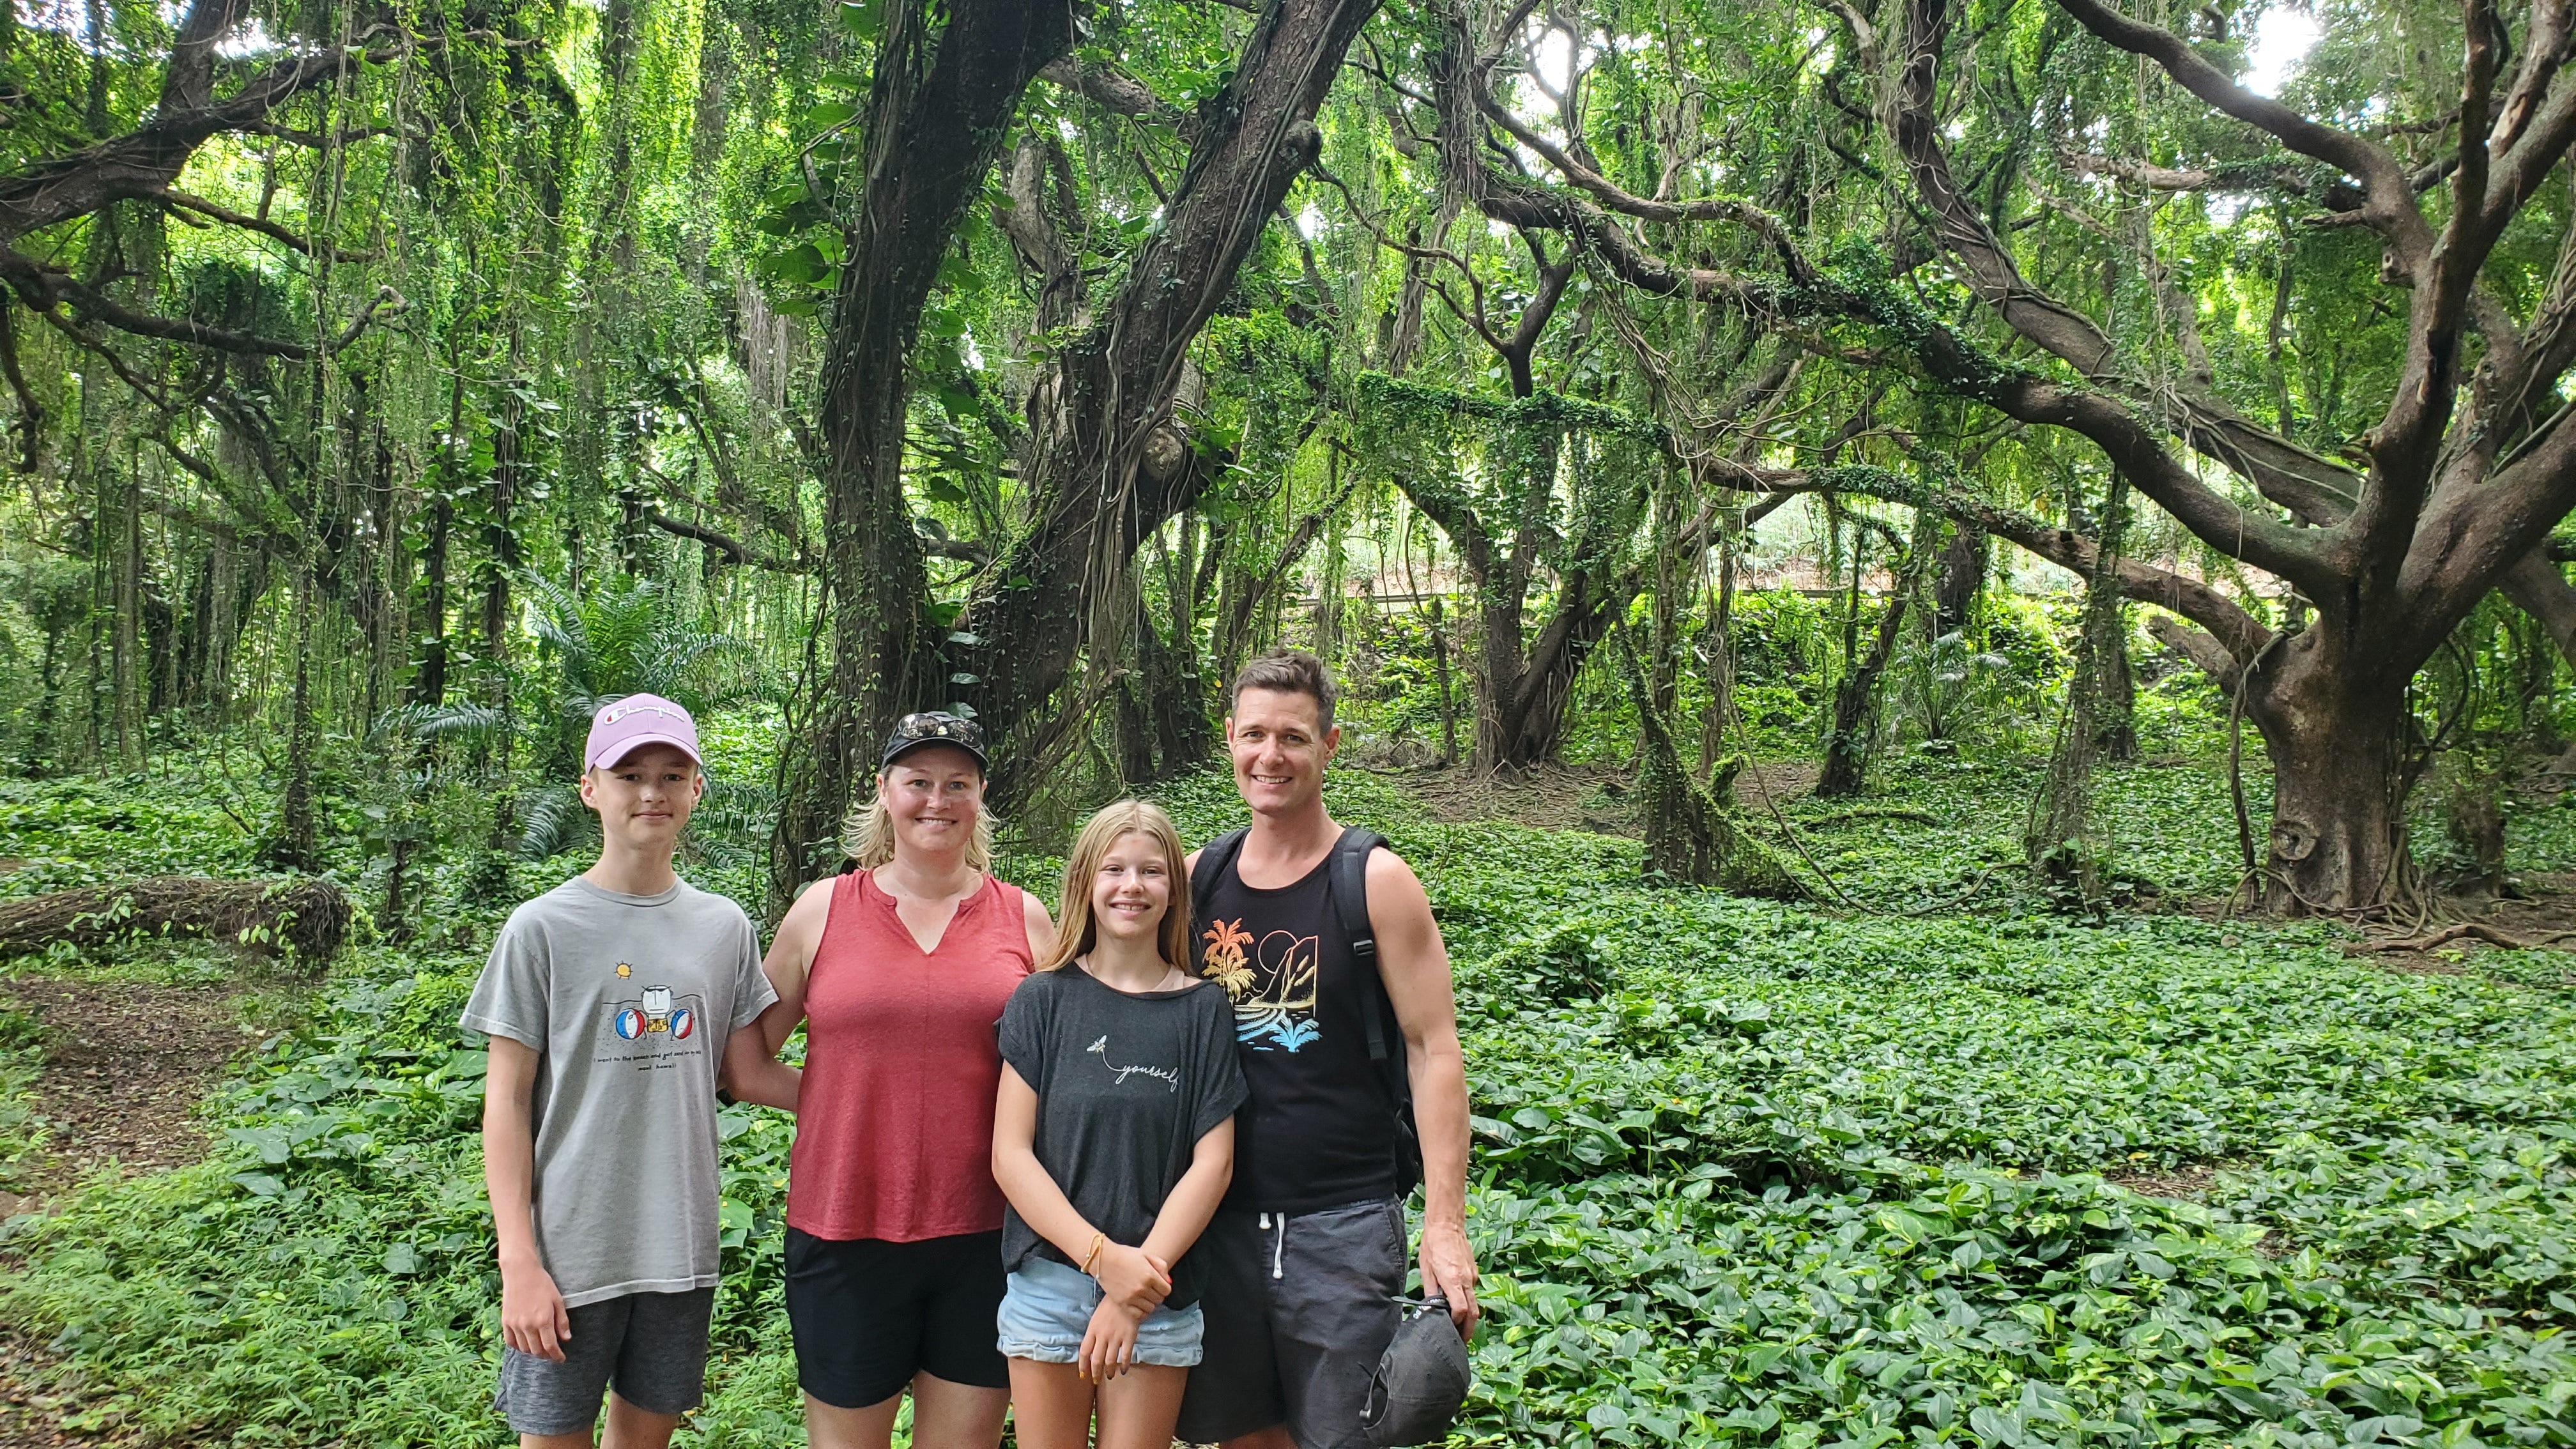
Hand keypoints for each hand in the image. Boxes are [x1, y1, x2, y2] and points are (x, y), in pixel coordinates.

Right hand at [500, 1257, 571, 1360]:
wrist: (520, 1272)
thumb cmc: (542, 1284)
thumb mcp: (558, 1300)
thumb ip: (562, 1321)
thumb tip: (566, 1339)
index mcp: (543, 1320)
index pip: (550, 1346)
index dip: (556, 1356)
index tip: (561, 1359)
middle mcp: (528, 1325)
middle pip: (537, 1350)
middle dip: (546, 1355)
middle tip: (552, 1354)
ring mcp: (515, 1324)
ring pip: (524, 1348)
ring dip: (533, 1352)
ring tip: (540, 1349)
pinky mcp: (505, 1321)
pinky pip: (511, 1342)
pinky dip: (519, 1347)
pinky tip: (525, 1344)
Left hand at [1077, 1298, 1141, 1382]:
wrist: (1127, 1295)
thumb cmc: (1110, 1305)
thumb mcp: (1096, 1317)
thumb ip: (1093, 1332)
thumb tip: (1091, 1348)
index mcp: (1092, 1330)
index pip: (1084, 1352)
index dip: (1082, 1365)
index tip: (1083, 1375)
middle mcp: (1102, 1335)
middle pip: (1096, 1360)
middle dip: (1095, 1373)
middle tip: (1096, 1380)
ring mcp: (1116, 1337)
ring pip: (1110, 1361)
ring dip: (1109, 1371)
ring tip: (1110, 1376)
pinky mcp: (1129, 1337)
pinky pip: (1126, 1356)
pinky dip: (1125, 1365)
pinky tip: (1124, 1370)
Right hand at [1092, 1242, 1170, 1315]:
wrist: (1104, 1259)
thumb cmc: (1125, 1255)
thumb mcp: (1146, 1254)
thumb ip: (1161, 1266)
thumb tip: (1169, 1282)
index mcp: (1150, 1275)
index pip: (1167, 1290)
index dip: (1164, 1287)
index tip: (1158, 1284)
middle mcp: (1142, 1288)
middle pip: (1159, 1299)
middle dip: (1157, 1294)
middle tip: (1149, 1289)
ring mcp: (1132, 1297)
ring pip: (1150, 1308)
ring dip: (1149, 1303)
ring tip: (1142, 1296)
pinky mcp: (1122, 1303)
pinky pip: (1138, 1314)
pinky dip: (1140, 1311)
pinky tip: (1137, 1303)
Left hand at [1419, 1221, 1479, 1338]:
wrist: (1447, 1224)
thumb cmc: (1433, 1245)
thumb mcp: (1426, 1270)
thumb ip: (1431, 1292)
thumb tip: (1431, 1309)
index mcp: (1453, 1280)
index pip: (1461, 1310)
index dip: (1456, 1323)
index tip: (1449, 1328)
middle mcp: (1467, 1280)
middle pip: (1474, 1312)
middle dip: (1469, 1329)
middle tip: (1461, 1341)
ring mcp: (1473, 1275)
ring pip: (1475, 1303)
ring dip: (1469, 1317)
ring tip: (1459, 1326)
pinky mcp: (1474, 1271)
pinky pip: (1472, 1291)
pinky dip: (1468, 1301)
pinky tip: (1458, 1303)